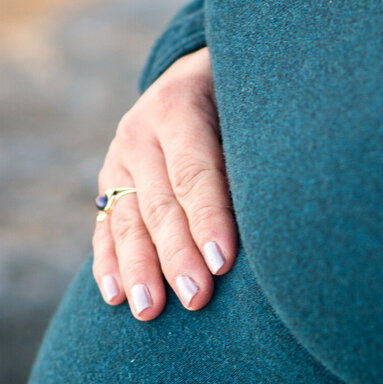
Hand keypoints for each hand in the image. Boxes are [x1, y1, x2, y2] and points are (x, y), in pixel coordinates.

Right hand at [93, 47, 237, 318]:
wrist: (198, 73)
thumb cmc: (245, 100)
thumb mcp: (251, 108)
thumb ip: (254, 153)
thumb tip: (277, 216)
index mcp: (180, 106)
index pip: (195, 171)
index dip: (209, 218)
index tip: (223, 263)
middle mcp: (141, 131)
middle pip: (160, 203)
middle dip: (176, 255)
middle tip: (194, 298)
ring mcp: (120, 158)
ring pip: (127, 219)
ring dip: (139, 269)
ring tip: (149, 310)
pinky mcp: (110, 182)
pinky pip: (106, 226)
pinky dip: (109, 263)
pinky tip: (115, 296)